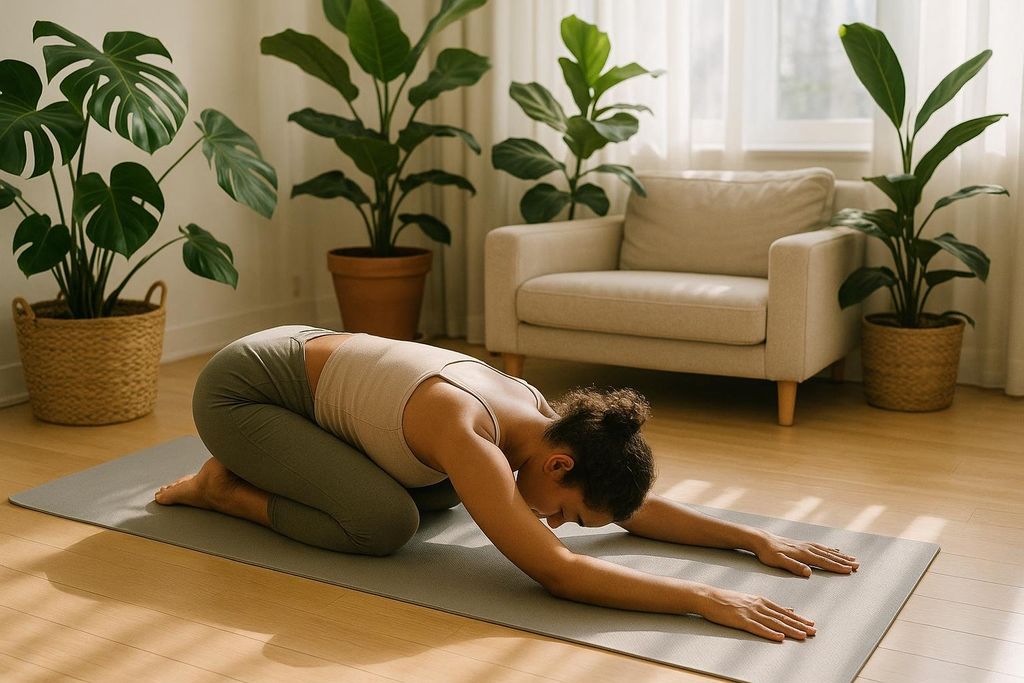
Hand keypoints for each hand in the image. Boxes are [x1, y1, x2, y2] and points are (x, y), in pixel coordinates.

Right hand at [699, 587, 815, 640]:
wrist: (709, 597)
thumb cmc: (728, 600)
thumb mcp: (751, 599)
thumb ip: (769, 606)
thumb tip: (789, 609)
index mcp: (761, 601)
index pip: (784, 611)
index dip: (798, 619)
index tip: (811, 624)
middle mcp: (758, 606)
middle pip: (782, 617)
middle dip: (799, 625)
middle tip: (813, 631)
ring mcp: (750, 613)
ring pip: (773, 623)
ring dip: (789, 630)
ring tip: (802, 636)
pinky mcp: (741, 620)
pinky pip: (758, 628)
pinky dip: (769, 633)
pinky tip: (779, 637)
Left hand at [752, 532, 858, 575]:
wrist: (761, 539)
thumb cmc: (768, 553)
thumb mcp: (778, 561)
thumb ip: (793, 567)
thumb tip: (809, 573)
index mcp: (802, 554)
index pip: (823, 562)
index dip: (836, 566)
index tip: (849, 570)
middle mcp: (806, 548)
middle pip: (828, 555)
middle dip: (843, 561)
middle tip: (857, 565)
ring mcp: (805, 545)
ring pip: (826, 550)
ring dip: (839, 555)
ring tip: (851, 558)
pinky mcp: (801, 544)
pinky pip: (820, 546)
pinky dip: (829, 549)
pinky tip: (834, 549)